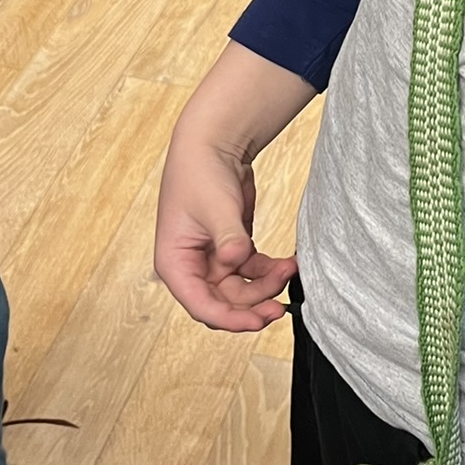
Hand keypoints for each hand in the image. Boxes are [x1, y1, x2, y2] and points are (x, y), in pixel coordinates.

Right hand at [154, 43, 316, 331]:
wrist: (213, 143)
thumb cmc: (201, 172)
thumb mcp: (216, 207)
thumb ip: (228, 239)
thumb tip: (235, 261)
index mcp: (174, 263)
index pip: (200, 305)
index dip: (229, 319)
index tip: (257, 320)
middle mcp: (191, 266)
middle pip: (224, 303)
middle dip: (254, 304)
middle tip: (281, 305)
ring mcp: (212, 259)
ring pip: (242, 291)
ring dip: (266, 286)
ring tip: (289, 268)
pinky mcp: (232, 249)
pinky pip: (252, 272)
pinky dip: (270, 271)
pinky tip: (289, 263)